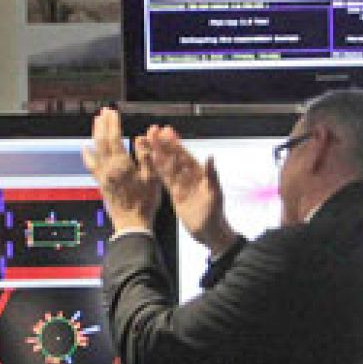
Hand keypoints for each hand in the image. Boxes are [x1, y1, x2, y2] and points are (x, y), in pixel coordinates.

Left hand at [82, 107, 160, 232]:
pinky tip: (85, 148)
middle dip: (102, 125)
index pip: (114, 138)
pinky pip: (91, 165)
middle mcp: (108, 168)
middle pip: (102, 142)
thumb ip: (145, 156)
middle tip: (103, 112)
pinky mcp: (101, 184)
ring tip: (96, 123)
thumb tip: (139, 137)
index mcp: (122, 165)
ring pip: (95, 151)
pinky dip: (87, 154)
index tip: (112, 111)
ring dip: (95, 135)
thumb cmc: (145, 202)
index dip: (112, 124)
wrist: (132, 224)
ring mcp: (102, 176)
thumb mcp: (152, 178)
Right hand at [145, 126, 235, 255]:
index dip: (176, 144)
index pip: (185, 155)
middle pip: (174, 157)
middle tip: (152, 131)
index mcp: (200, 174)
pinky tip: (149, 160)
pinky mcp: (175, 194)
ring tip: (147, 141)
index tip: (166, 131)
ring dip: (158, 153)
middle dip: (164, 144)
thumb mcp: (215, 195)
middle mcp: (190, 176)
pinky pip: (165, 180)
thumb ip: (211, 176)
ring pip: (167, 166)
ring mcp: (181, 185)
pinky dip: (157, 169)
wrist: (209, 232)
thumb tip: (210, 157)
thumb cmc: (215, 214)